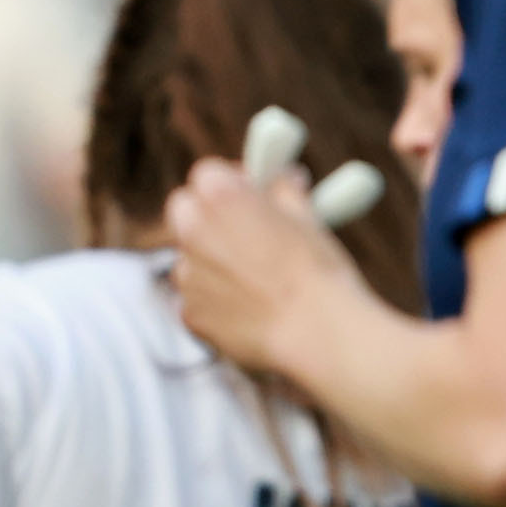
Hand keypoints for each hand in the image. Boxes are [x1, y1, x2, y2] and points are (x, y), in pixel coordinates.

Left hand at [164, 156, 367, 380]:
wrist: (319, 333)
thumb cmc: (319, 273)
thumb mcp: (309, 217)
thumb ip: (282, 191)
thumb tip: (280, 182)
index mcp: (220, 195)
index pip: (208, 173)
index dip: (233, 180)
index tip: (255, 191)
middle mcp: (192, 230)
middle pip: (186, 209)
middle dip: (211, 215)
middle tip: (247, 227)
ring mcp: (186, 274)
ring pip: (191, 257)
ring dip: (215, 260)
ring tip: (261, 278)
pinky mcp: (190, 313)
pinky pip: (198, 298)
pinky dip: (219, 300)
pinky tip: (255, 308)